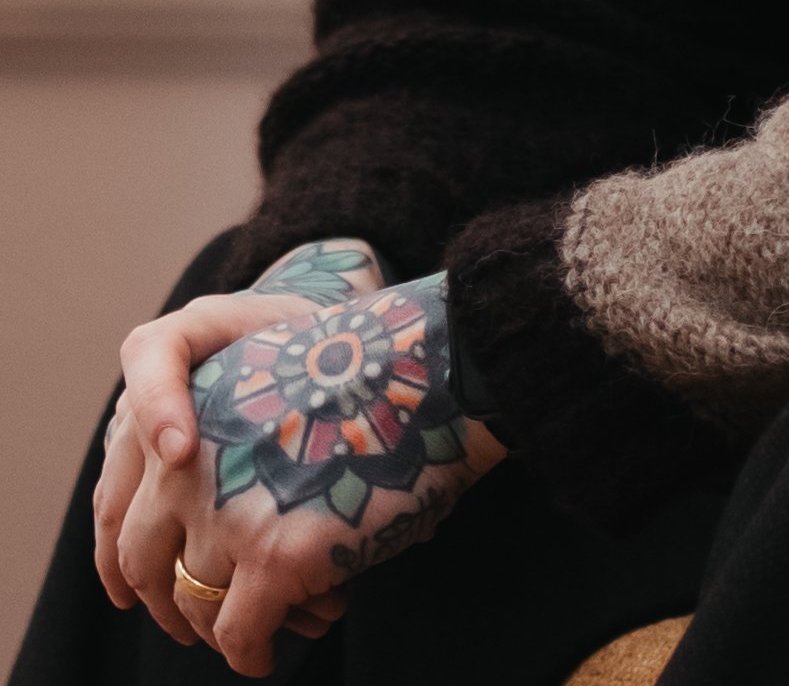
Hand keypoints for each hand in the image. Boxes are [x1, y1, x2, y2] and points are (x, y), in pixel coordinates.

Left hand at [115, 271, 503, 675]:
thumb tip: (207, 516)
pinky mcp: (277, 559)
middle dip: (168, 602)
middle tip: (192, 621)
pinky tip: (266, 653)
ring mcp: (230, 516)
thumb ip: (224, 439)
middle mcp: (187, 468)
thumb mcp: (267, 380)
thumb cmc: (367, 373)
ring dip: (219, 630)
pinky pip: (241, 635)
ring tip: (248, 638)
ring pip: (196, 606)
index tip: (145, 587)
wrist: (430, 371)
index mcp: (182, 415)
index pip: (121, 510)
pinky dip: (252, 653)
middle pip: (146, 564)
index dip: (131, 560)